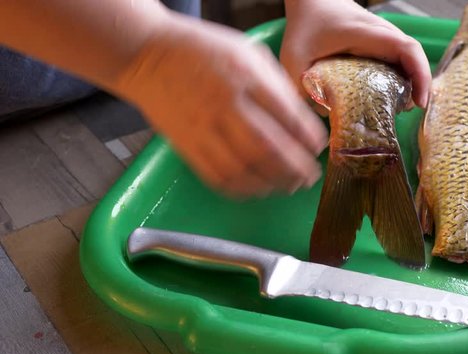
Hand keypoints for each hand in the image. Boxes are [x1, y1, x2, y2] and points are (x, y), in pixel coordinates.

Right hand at [116, 14, 327, 196]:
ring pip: (245, 168)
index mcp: (246, 75)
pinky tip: (259, 188)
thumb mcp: (248, 53)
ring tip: (290, 185)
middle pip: (269, 148)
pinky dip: (243, 189)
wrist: (148, 55)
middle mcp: (226, 103)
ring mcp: (203, 127)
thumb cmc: (203, 51)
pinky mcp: (186, 145)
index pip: (287, 114)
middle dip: (297, 168)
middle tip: (311, 176)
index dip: (309, 138)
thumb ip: (275, 85)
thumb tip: (301, 121)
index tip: (319, 147)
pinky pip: (218, 176)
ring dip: (273, 183)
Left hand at [281, 0, 431, 108]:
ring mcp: (381, 37)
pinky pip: (397, 59)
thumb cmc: (304, 25)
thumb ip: (302, 89)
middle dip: (418, 85)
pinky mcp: (377, 43)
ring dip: (410, 82)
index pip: (405, 48)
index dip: (419, 74)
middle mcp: (379, 33)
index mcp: (364, 33)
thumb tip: (324, 116)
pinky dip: (400, 77)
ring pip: (407, 59)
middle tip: (408, 110)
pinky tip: (390, 96)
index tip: (419, 101)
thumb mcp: (294, 59)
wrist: (310, 1)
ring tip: (400, 107)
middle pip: (412, 57)